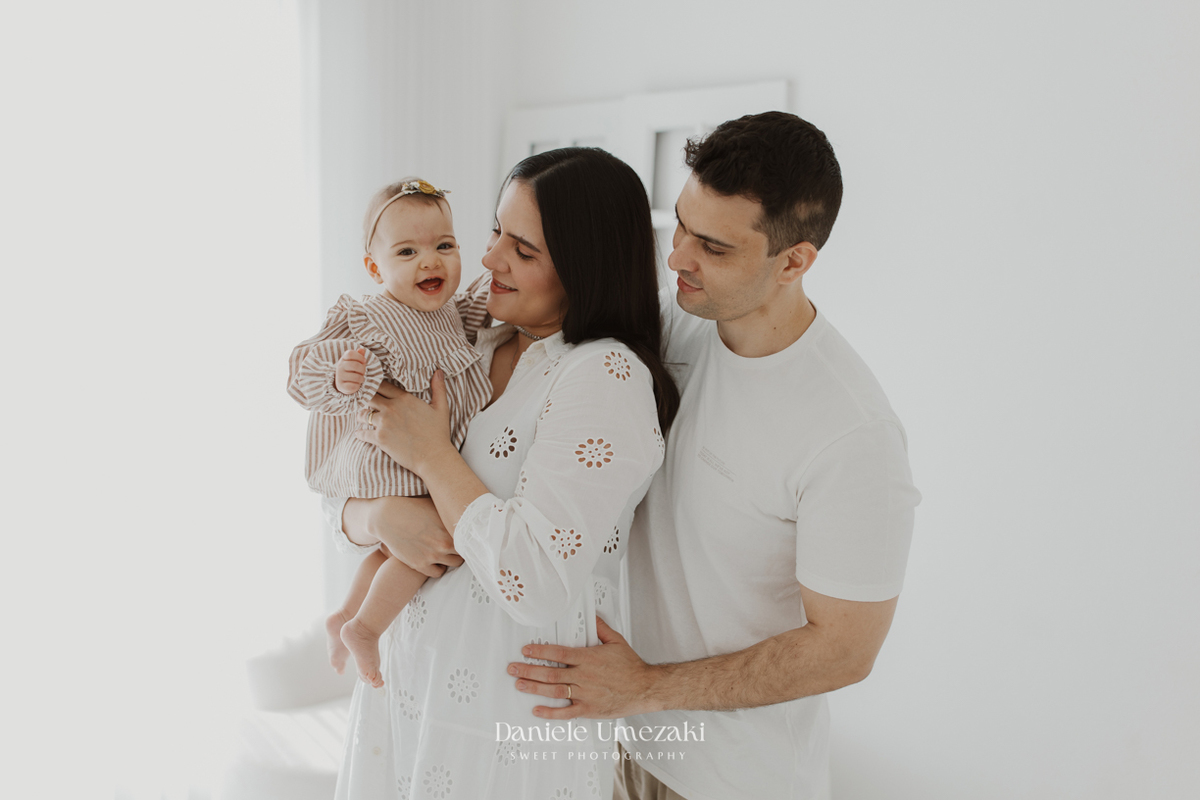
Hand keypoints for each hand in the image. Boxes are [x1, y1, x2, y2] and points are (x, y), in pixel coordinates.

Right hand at [335, 347, 367, 393]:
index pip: (350, 353)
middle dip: (362, 369)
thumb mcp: (356, 362)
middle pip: (355, 365)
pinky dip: (358, 385)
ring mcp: (339, 376)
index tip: (363, 361)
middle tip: (362, 372)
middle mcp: (339, 367)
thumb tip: (361, 349)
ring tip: (359, 378)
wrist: (345, 384)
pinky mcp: (341, 386)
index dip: (359, 357)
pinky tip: (355, 384)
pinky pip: (354, 386)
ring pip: (356, 377)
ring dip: (361, 378)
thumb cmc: (353, 371)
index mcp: (343, 359)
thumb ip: (359, 356)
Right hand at [354, 496, 463, 577]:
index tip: (471, 537)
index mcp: (450, 528)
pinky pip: (438, 573)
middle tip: (462, 545)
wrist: (388, 517)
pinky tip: (437, 560)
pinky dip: (440, 568)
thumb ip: (451, 512)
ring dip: (454, 559)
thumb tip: (467, 510)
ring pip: (454, 564)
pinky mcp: (419, 565)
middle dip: (464, 549)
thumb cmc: (413, 507)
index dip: (472, 538)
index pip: (472, 539)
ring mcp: (432, 556)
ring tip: (450, 552)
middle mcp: (443, 543)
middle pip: (466, 553)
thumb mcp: (436, 505)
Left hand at [356, 370, 452, 472]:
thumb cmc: (438, 433)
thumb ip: (438, 388)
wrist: (434, 457)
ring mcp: (384, 423)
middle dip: (365, 398)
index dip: (374, 384)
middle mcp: (391, 408)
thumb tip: (438, 371)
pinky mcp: (380, 438)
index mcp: (404, 398)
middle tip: (362, 400)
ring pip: (363, 414)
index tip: (370, 385)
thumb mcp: (442, 408)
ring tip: (362, 417)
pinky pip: (362, 433)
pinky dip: (360, 433)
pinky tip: (359, 433)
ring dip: (362, 415)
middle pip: (369, 396)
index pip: (382, 385)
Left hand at [507, 617, 662, 718]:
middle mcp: (584, 676)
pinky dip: (550, 713)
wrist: (645, 688)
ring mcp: (586, 694)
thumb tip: (592, 615)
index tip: (526, 650)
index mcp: (588, 658)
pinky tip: (537, 710)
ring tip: (519, 684)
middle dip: (529, 670)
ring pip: (555, 691)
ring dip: (535, 687)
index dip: (540, 651)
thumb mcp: (616, 641)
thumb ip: (601, 628)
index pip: (558, 653)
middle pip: (551, 673)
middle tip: (513, 668)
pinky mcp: (590, 709)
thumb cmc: (631, 666)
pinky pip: (566, 713)